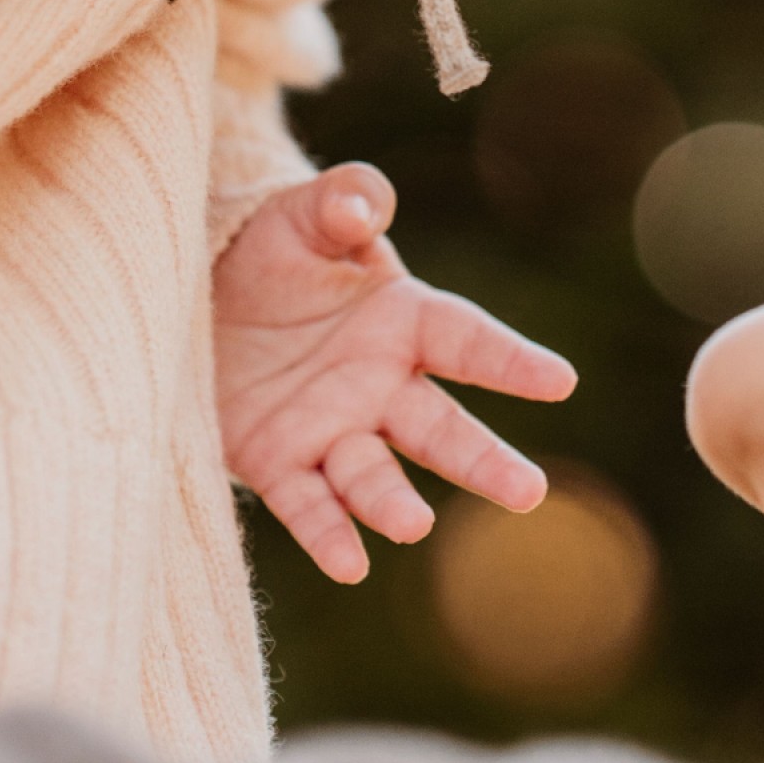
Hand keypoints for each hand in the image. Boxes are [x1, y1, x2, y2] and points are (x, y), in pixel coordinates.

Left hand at [213, 163, 576, 582]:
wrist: (202, 289)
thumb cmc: (273, 246)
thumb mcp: (306, 210)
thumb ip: (345, 200)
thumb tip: (365, 209)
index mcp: (403, 320)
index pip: (467, 340)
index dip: (511, 361)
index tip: (561, 381)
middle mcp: (379, 385)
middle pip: (440, 429)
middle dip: (483, 461)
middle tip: (529, 492)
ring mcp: (331, 430)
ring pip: (374, 475)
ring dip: (393, 502)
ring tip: (413, 524)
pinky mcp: (276, 461)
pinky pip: (308, 504)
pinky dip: (328, 534)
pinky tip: (350, 563)